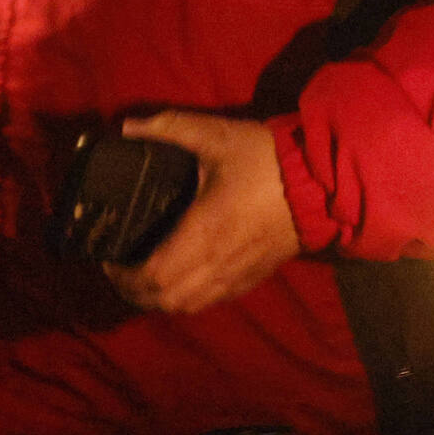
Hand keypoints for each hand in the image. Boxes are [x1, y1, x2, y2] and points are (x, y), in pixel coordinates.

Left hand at [106, 111, 302, 313]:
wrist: (323, 182)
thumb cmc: (267, 160)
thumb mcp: (217, 135)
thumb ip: (170, 128)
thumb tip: (127, 127)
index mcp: (203, 233)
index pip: (152, 276)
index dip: (123, 276)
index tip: (110, 257)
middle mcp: (217, 263)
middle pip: (164, 300)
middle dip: (134, 292)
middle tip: (121, 269)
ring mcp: (237, 275)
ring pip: (186, 307)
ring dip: (160, 300)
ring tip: (147, 278)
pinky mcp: (253, 277)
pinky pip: (210, 301)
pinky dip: (187, 299)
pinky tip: (183, 279)